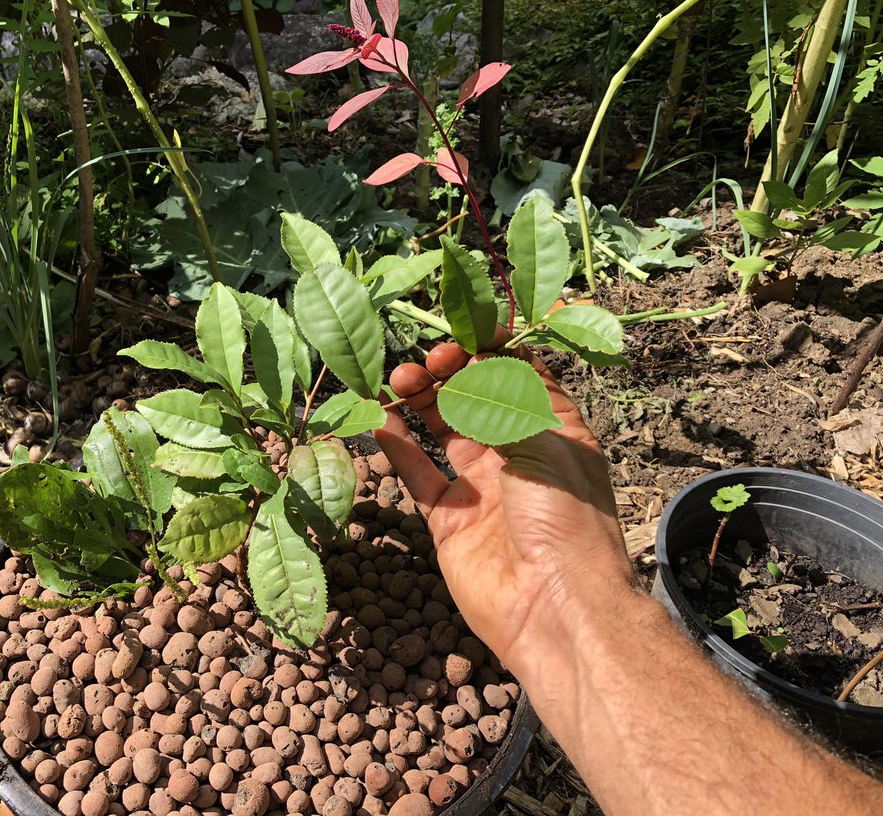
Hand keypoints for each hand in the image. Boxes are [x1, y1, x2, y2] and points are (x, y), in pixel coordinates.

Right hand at [373, 336, 634, 670]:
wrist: (555, 609)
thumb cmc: (564, 520)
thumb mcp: (543, 447)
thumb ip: (501, 405)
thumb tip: (471, 365)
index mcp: (553, 433)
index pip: (519, 378)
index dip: (489, 354)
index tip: (460, 337)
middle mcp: (517, 455)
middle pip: (477, 400)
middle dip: (449, 375)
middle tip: (424, 363)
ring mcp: (482, 488)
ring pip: (444, 432)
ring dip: (421, 403)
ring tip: (397, 381)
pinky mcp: (450, 520)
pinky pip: (420, 475)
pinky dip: (400, 448)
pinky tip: (380, 421)